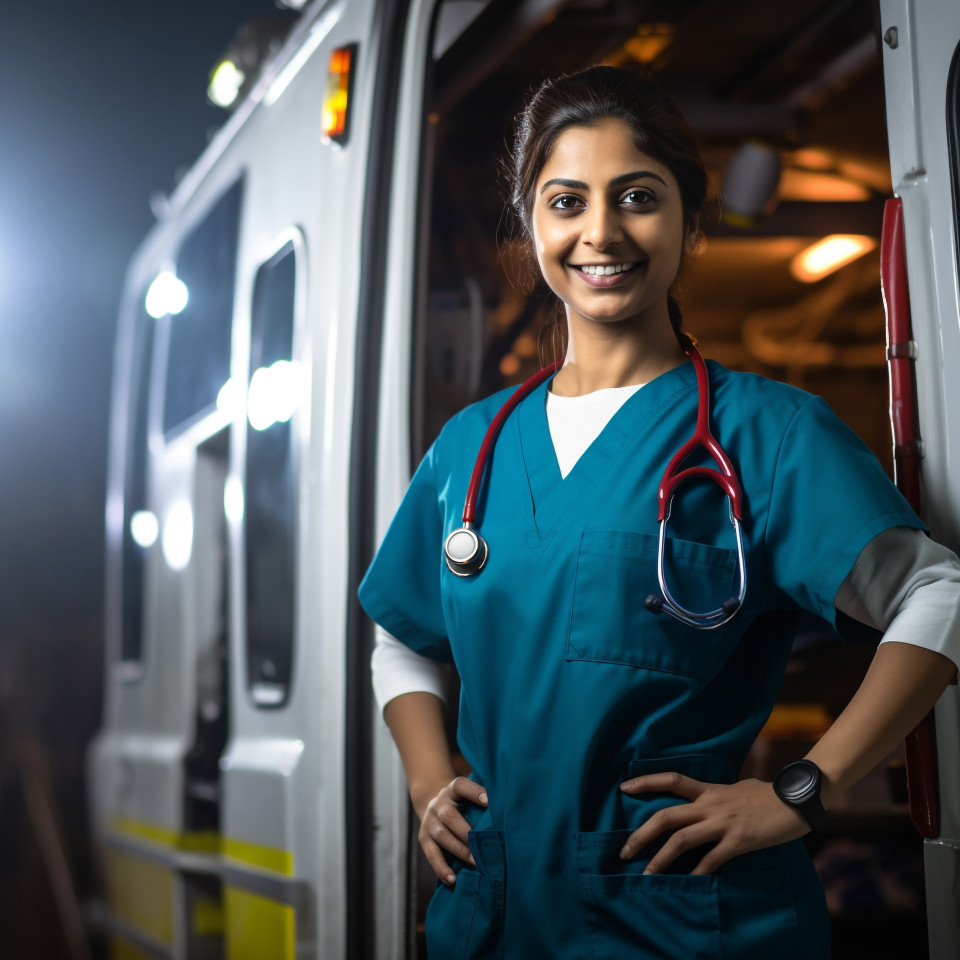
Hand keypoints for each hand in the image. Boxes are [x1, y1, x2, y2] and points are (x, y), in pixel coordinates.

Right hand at [418, 776, 488, 884]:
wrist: (434, 808)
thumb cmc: (462, 805)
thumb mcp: (468, 797)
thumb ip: (482, 801)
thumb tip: (506, 811)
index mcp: (452, 790)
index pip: (461, 785)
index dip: (474, 792)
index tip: (490, 801)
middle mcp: (438, 803)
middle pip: (448, 815)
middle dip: (466, 832)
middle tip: (484, 846)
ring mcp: (429, 821)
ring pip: (441, 835)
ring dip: (459, 850)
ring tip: (475, 863)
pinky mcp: (423, 838)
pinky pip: (431, 854)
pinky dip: (441, 868)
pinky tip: (453, 879)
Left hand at [618, 773, 810, 874]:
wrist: (796, 800)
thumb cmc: (767, 794)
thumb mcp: (736, 787)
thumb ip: (717, 793)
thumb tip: (707, 798)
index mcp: (708, 790)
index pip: (671, 780)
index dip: (645, 782)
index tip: (623, 787)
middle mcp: (710, 805)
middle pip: (666, 816)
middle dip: (641, 835)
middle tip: (624, 851)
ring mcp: (723, 823)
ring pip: (682, 839)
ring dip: (660, 859)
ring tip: (647, 875)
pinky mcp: (739, 841)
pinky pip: (712, 859)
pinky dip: (697, 873)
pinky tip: (687, 884)